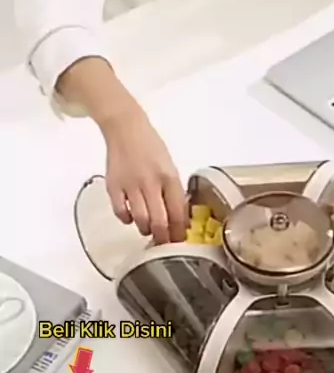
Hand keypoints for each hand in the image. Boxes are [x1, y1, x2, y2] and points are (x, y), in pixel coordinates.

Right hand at [101, 107, 187, 243]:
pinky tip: (131, 216)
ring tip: (148, 229)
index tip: (180, 240)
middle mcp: (151, 183)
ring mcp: (131, 185)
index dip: (180, 231)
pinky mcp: (113, 186)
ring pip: (140, 220)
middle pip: (159, 222)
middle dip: (164, 238)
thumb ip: (173, 190)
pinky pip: (121, 212)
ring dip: (146, 230)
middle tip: (164, 243)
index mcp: (169, 177)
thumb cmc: (151, 146)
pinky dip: (127, 219)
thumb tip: (179, 217)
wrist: (126, 128)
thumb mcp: (170, 166)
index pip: (178, 212)